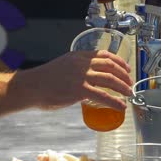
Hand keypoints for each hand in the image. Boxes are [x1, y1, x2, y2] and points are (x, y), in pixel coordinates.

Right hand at [14, 50, 132, 110]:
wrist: (31, 86)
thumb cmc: (43, 80)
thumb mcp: (63, 65)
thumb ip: (76, 69)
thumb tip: (86, 80)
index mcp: (78, 56)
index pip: (104, 55)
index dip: (119, 61)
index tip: (126, 68)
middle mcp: (82, 63)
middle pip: (111, 66)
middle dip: (124, 75)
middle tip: (129, 83)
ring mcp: (81, 76)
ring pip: (110, 80)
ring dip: (123, 87)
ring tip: (129, 93)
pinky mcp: (80, 90)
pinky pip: (103, 96)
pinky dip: (115, 101)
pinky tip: (121, 105)